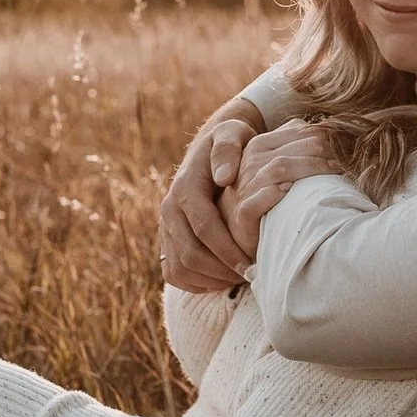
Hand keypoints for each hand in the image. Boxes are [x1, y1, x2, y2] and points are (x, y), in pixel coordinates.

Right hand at [159, 103, 265, 291]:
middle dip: (221, 270)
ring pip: (179, 268)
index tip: (251, 264)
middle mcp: (169, 209)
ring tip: (239, 280)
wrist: (209, 150)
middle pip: (189, 253)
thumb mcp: (232, 133)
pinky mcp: (166, 239)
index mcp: (185, 187)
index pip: (204, 227)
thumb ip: (229, 149)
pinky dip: (196, 283)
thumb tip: (223, 177)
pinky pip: (173, 272)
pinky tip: (222, 281)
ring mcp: (165, 226)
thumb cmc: (231, 143)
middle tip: (250, 277)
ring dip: (210, 280)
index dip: (227, 249)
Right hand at [219, 121, 342, 259]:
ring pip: (277, 169)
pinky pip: (255, 202)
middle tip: (346, 163)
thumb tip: (329, 132)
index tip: (348, 148)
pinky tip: (289, 190)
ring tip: (333, 173)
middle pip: (293, 149)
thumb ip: (298, 146)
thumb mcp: (281, 166)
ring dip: (308, 169)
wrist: (240, 231)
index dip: (325, 138)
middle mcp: (250, 163)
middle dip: (322, 153)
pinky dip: (271, 195)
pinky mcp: (242, 215)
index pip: (297, 133)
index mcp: (261, 145)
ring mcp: (244, 188)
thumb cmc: (270, 197)